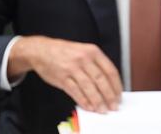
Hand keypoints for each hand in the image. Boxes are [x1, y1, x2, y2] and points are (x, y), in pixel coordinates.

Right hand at [8, 36, 122, 112]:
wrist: (42, 50)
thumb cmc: (64, 51)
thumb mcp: (83, 50)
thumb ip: (96, 64)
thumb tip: (109, 83)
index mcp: (92, 51)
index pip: (110, 70)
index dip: (116, 85)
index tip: (119, 94)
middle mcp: (83, 59)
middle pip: (101, 80)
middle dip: (109, 95)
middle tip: (113, 105)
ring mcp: (72, 68)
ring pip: (89, 87)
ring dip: (97, 101)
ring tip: (102, 109)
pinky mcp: (62, 78)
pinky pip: (76, 92)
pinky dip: (84, 101)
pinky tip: (89, 106)